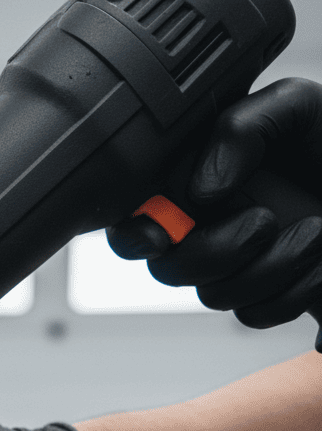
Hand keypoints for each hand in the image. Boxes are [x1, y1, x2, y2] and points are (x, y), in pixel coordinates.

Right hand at [107, 78, 321, 330]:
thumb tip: (200, 191)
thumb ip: (240, 128)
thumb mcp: (294, 109)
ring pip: (215, 295)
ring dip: (274, 266)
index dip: (134, 235)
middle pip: (168, 270)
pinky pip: (253, 314)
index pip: (133, 220)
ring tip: (316, 232)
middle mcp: (205, 230)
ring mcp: (233, 269)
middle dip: (215, 252)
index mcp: (194, 183)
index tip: (161, 237)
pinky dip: (294, 291)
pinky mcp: (262, 299)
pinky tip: (320, 263)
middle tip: (264, 220)